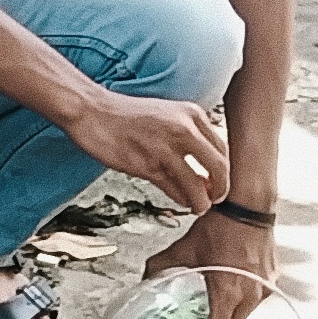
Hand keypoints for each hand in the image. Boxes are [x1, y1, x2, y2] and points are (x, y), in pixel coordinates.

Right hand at [70, 89, 232, 215]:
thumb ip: (186, 134)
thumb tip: (202, 162)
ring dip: (202, 201)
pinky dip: (181, 199)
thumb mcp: (166, 114)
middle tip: (217, 198)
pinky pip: (173, 189)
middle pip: (218, 167)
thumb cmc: (125, 115)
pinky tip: (182, 202)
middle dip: (221, 188)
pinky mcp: (147, 165)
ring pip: (196, 183)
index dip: (224, 169)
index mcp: (191, 114)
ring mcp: (165, 148)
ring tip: (200, 207)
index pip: (222, 147)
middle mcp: (183, 130)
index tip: (220, 180)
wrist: (93, 111)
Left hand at [142, 209, 276, 318]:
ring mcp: (264, 290)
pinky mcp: (272, 282)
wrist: (249, 207)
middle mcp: (250, 297)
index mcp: (228, 294)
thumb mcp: (183, 248)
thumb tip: (144, 278)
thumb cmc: (220, 226)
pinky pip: (255, 302)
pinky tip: (228, 291)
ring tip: (211, 313)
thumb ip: (160, 266)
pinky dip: (241, 303)